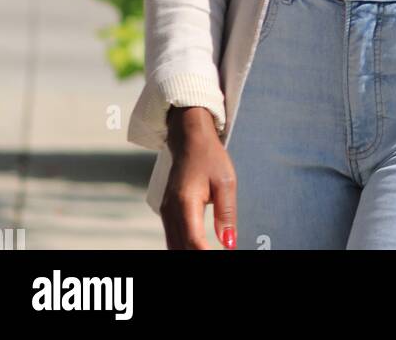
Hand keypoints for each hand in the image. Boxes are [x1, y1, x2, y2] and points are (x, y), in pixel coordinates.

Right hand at [160, 106, 237, 250]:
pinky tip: (198, 250)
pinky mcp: (166, 213)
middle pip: (181, 249)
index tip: (225, 256)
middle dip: (198, 257)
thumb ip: (226, 214)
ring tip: (209, 252)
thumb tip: (229, 243)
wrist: (188, 138)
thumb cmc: (209, 156)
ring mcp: (165, 213)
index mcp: (185, 202)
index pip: (194, 242)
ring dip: (190, 253)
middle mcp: (170, 211)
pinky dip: (184, 248)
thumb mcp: (226, 181)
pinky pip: (172, 239)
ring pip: (174, 247)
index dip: (207, 255)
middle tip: (220, 257)